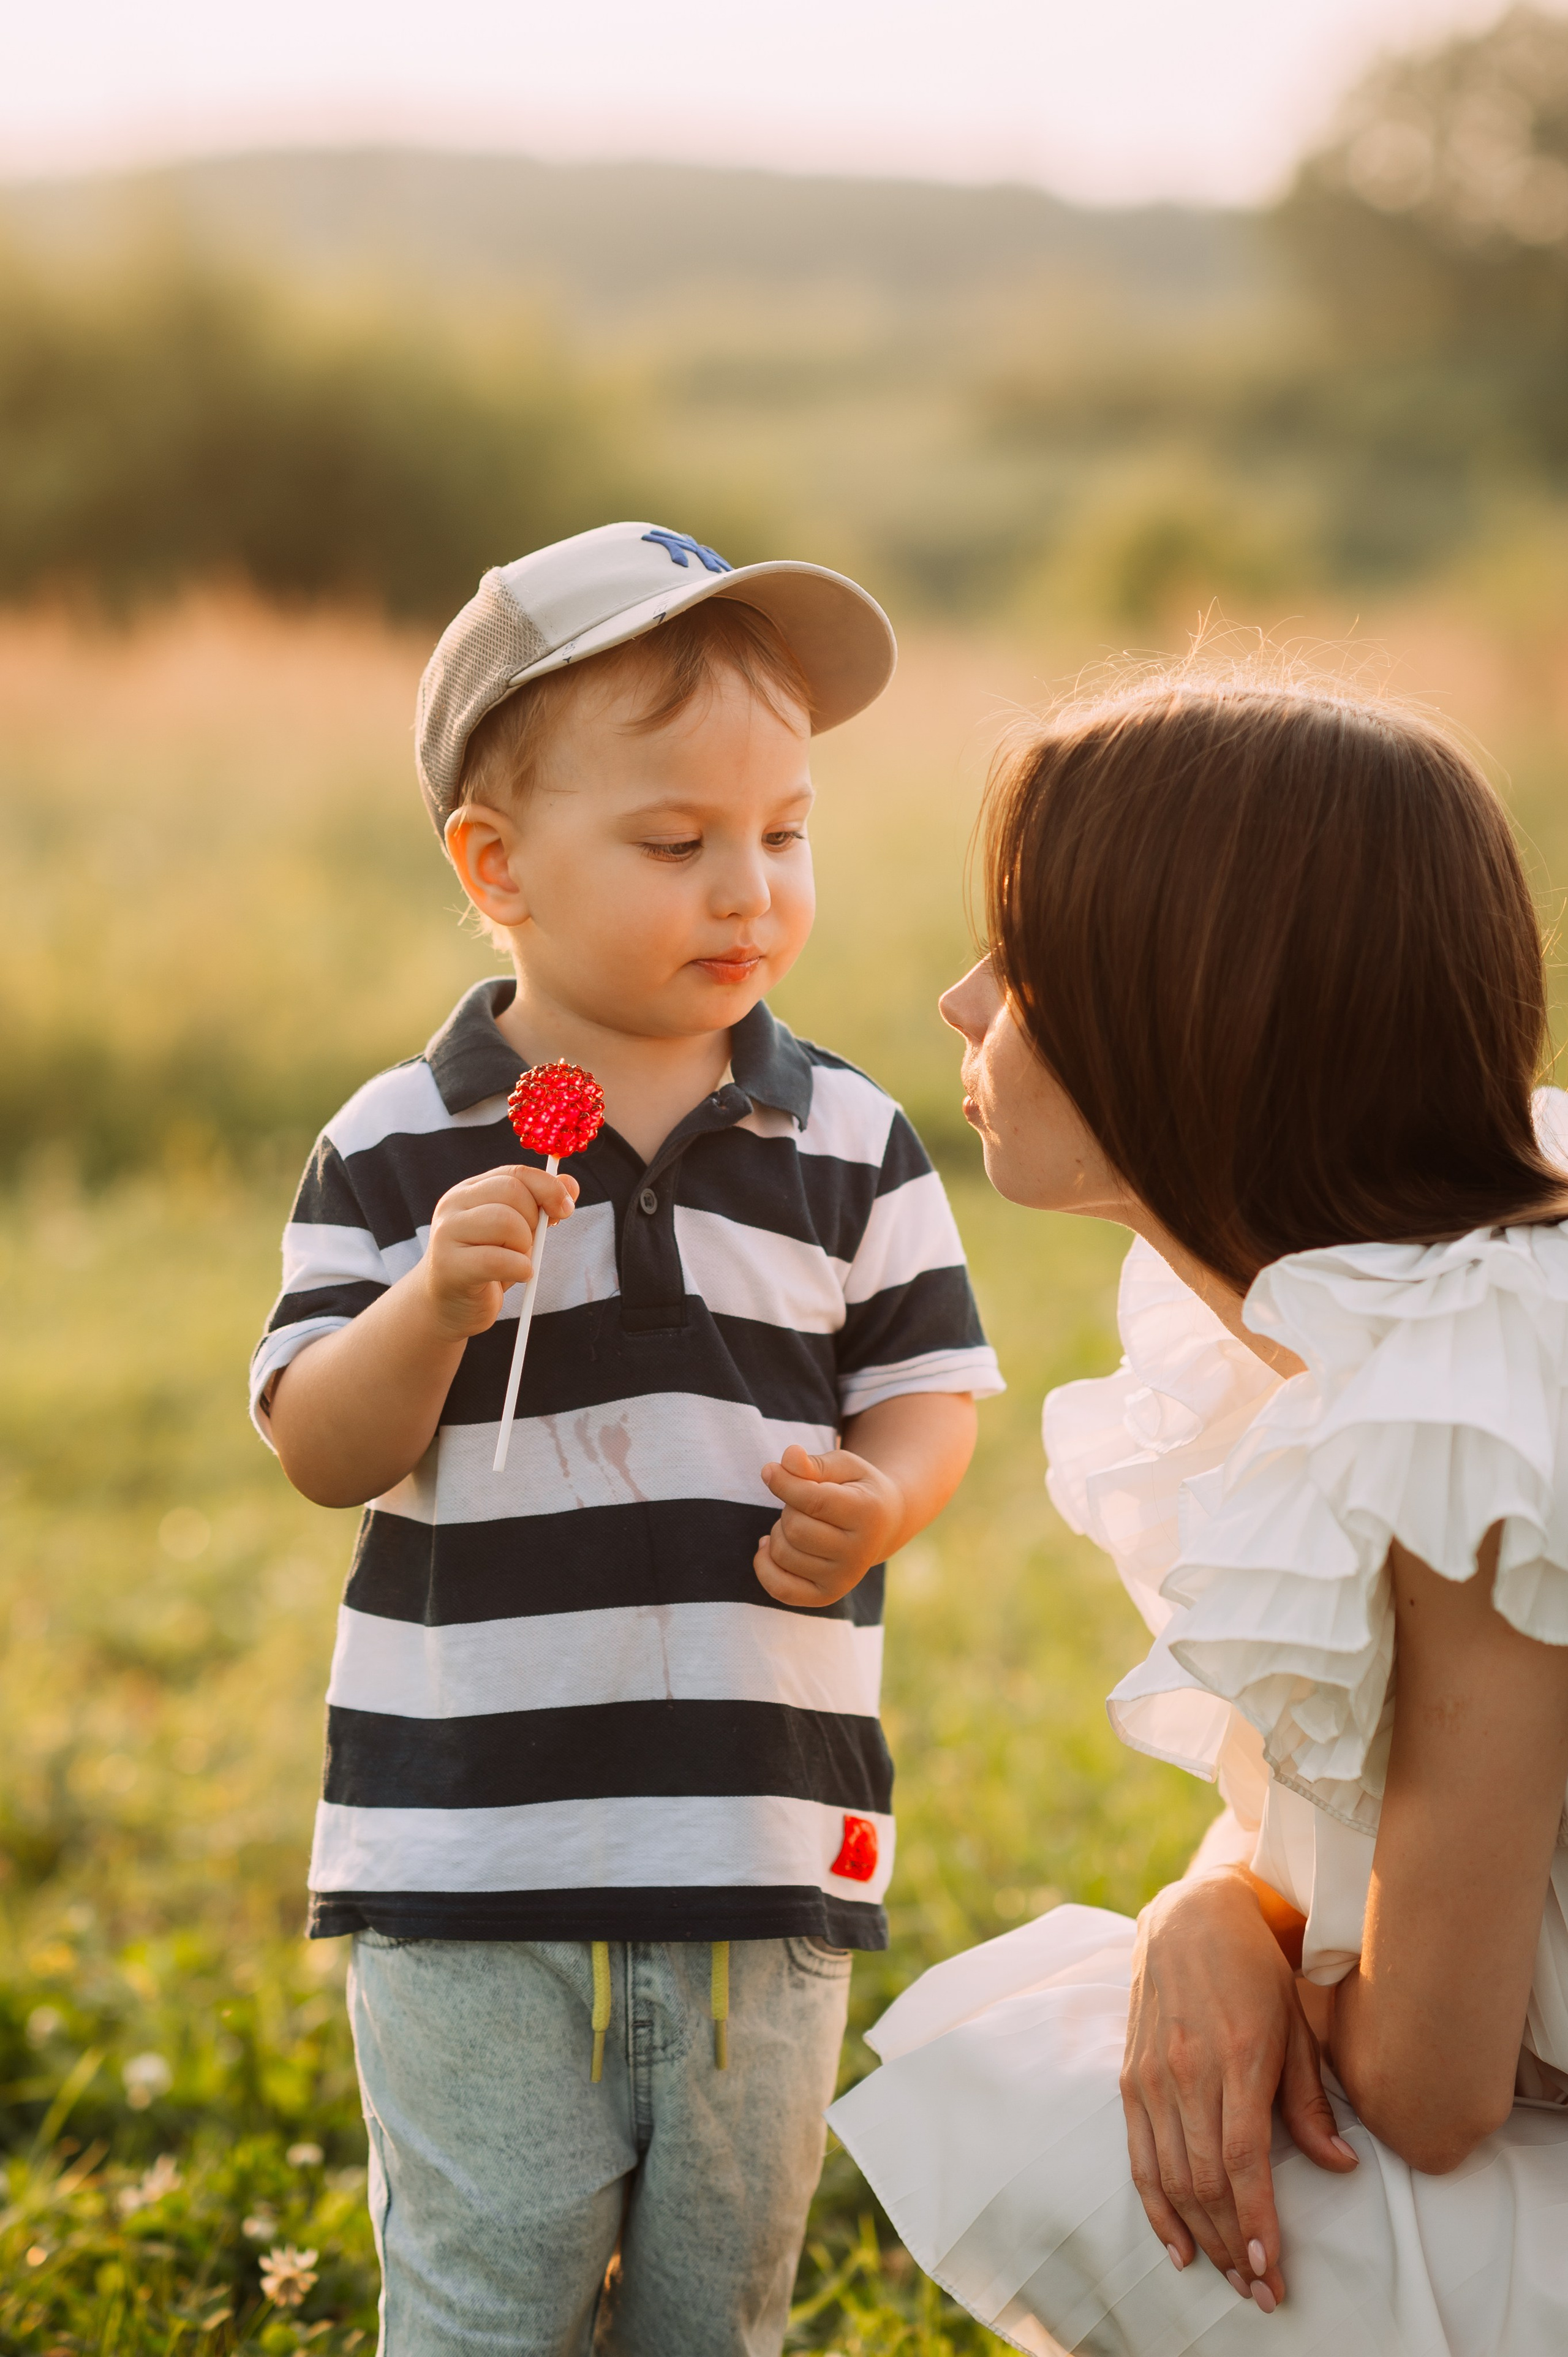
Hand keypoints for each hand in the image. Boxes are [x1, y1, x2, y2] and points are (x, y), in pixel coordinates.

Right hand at [420, 1165, 577, 1340]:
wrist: (447, 1306)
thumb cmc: (486, 1266)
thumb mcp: (517, 1232)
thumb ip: (541, 1205)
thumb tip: (570, 1184)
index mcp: (471, 1190)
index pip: (515, 1173)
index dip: (548, 1188)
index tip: (565, 1210)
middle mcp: (454, 1204)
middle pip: (512, 1191)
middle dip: (534, 1219)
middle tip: (529, 1243)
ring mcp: (446, 1232)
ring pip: (504, 1221)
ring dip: (524, 1245)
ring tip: (518, 1260)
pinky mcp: (448, 1265)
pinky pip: (496, 1260)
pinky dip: (519, 1268)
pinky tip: (520, 1275)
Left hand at [753, 1444, 901, 1606]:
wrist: (883, 1526)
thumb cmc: (856, 1489)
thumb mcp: (843, 1466)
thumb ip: (814, 1464)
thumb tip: (787, 1458)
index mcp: (868, 1513)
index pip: (812, 1500)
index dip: (783, 1482)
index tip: (769, 1470)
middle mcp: (859, 1553)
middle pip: (794, 1528)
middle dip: (788, 1508)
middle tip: (804, 1504)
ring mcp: (844, 1579)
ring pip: (782, 1553)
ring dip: (779, 1531)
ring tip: (799, 1523)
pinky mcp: (827, 1595)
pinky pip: (780, 1589)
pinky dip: (764, 1565)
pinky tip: (769, 1546)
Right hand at [1121, 1869, 1356, 2310]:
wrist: (1187, 1915)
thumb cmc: (1255, 1969)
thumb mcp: (1296, 2024)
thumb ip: (1312, 2101)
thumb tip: (1342, 2168)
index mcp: (1236, 2056)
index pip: (1241, 2159)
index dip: (1255, 2220)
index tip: (1272, 2270)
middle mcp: (1187, 2071)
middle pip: (1205, 2181)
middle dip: (1234, 2245)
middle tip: (1261, 2292)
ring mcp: (1152, 2077)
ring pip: (1171, 2178)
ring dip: (1201, 2236)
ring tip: (1230, 2275)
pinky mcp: (1130, 2078)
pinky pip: (1139, 2158)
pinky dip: (1156, 2208)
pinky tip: (1177, 2245)